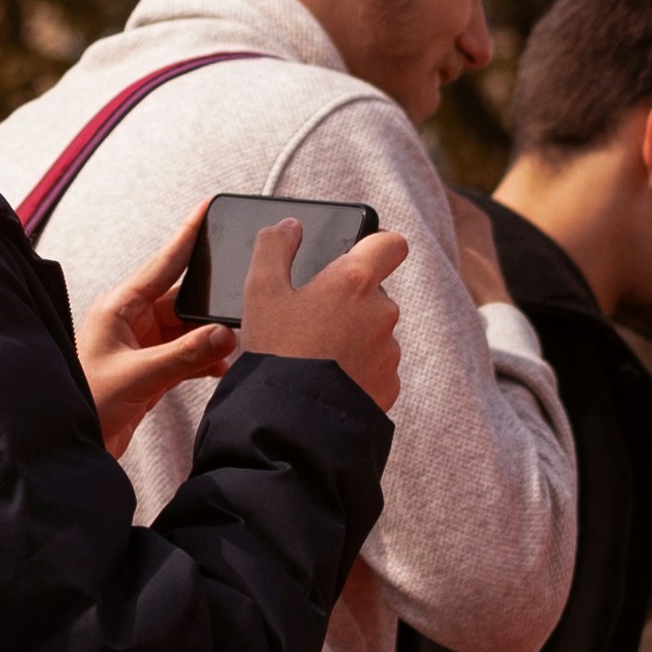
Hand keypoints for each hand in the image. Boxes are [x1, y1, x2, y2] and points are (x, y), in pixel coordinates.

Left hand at [81, 207, 239, 451]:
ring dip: (209, 339)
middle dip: (211, 306)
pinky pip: (186, 354)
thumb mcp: (138, 376)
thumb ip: (184, 355)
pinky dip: (205, 360)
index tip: (208, 209)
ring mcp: (141, 346)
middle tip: (241, 306)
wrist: (70, 447)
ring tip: (234, 345)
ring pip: (188, 330)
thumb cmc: (85, 404)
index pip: (162, 263)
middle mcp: (130, 321)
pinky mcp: (150, 370)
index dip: (187, 236)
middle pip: (182, 300)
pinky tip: (220, 368)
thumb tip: (226, 335)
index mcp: (119, 307)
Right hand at [233, 214, 409, 422]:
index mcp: (354, 281)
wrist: (293, 424)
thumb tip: (289, 227)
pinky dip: (358, 369)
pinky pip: (376, 366)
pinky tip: (328, 380)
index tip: (355, 255)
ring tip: (316, 355)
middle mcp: (382, 312)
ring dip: (353, 336)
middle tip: (311, 319)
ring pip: (374, 331)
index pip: (390, 244)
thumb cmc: (275, 353)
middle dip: (348, 301)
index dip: (375, 245)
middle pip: (374, 292)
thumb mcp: (260, 292)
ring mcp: (389, 351)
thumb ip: (273, 248)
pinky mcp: (390, 385)